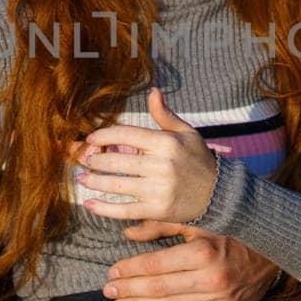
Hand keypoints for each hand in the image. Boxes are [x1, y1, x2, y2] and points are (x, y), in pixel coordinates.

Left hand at [76, 87, 218, 223]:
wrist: (218, 193)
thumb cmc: (198, 159)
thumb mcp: (186, 133)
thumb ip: (165, 114)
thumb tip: (152, 91)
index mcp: (166, 142)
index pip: (126, 134)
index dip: (104, 135)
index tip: (91, 139)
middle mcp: (161, 165)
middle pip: (117, 160)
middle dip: (95, 160)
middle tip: (83, 160)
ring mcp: (158, 189)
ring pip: (117, 185)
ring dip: (94, 182)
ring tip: (82, 179)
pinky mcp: (157, 210)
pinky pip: (125, 210)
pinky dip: (104, 208)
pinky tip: (90, 204)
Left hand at [105, 220, 280, 300]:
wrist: (274, 250)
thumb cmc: (231, 229)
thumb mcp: (198, 219)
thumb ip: (161, 224)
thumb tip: (128, 232)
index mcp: (202, 252)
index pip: (155, 266)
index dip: (129, 270)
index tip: (112, 272)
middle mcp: (210, 279)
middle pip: (158, 289)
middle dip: (129, 290)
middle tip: (108, 292)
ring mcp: (219, 299)